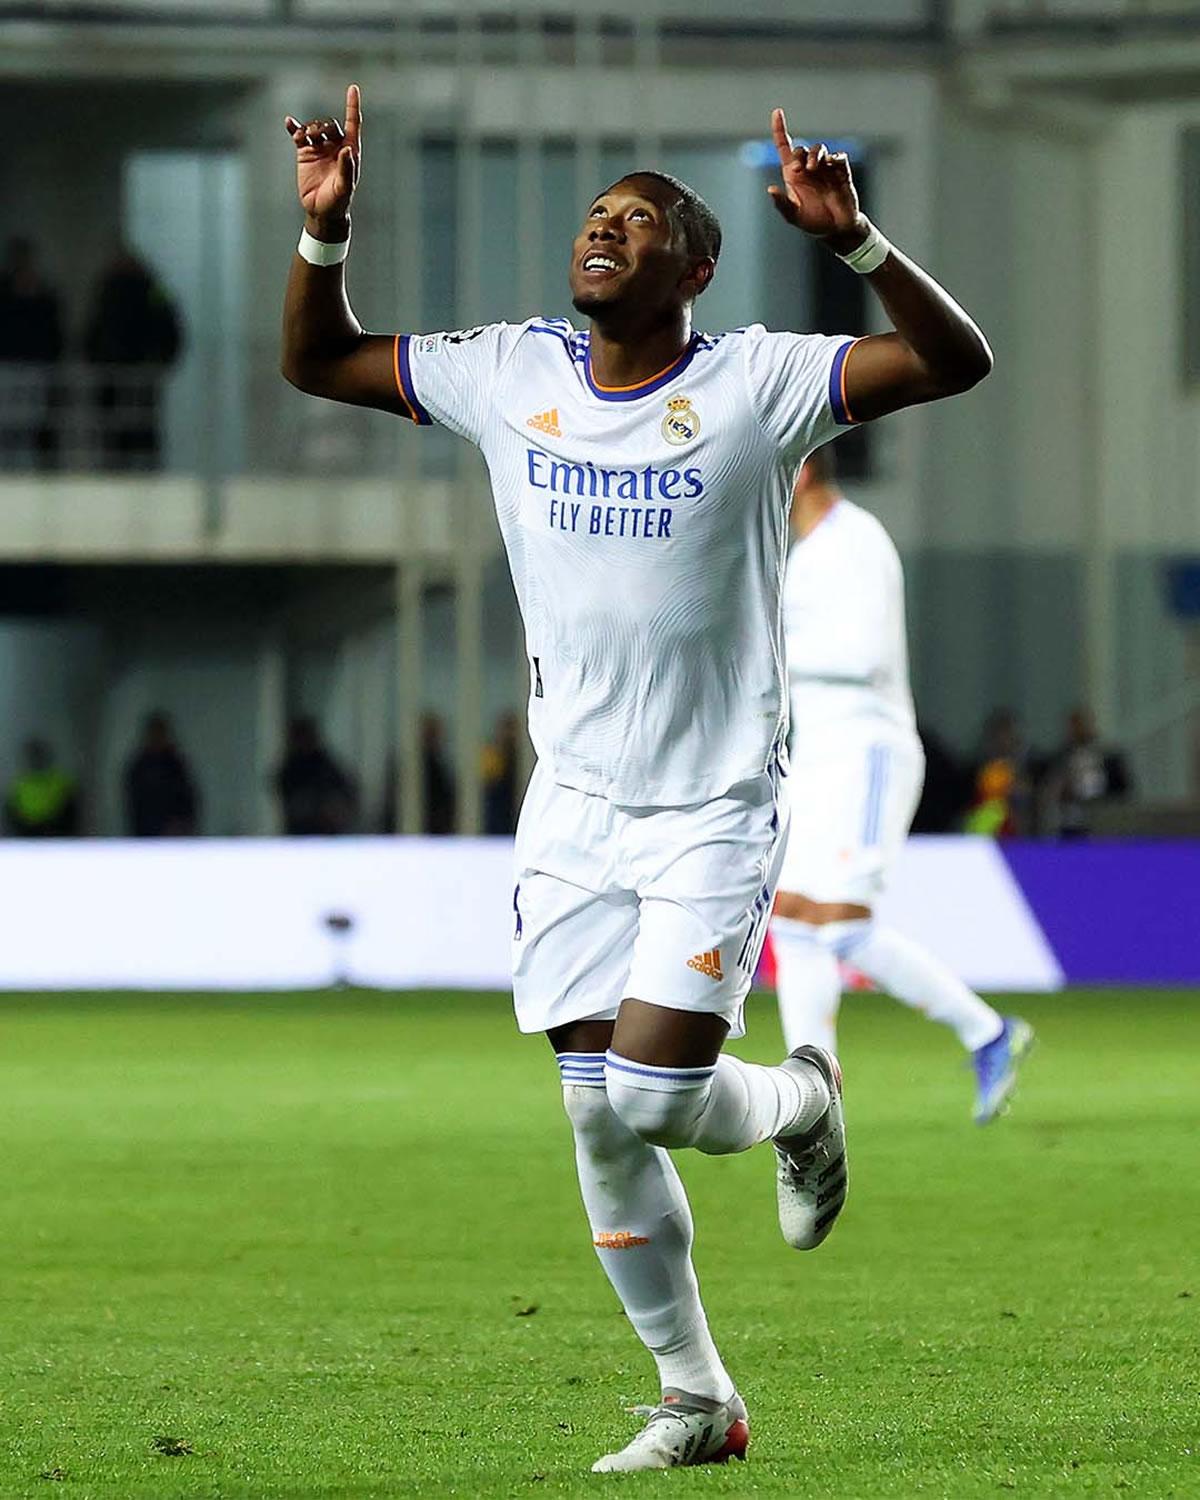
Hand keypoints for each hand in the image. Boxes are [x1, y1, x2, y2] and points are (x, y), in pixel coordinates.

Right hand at [285, 83, 361, 235]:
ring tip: (303, 137)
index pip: (353, 124)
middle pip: (330, 125)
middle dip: (322, 127)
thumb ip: (346, 169)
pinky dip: (294, 128)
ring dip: (309, 128)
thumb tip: (346, 151)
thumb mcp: (344, 187)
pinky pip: (298, 135)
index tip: (353, 88)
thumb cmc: (337, 201)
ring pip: (314, 128)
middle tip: (314, 137)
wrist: (320, 211)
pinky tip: (289, 123)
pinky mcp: (305, 153)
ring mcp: (320, 148)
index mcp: (350, 151)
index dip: (352, 106)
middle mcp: (335, 146)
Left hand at [766, 107, 866, 249]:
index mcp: (794, 175)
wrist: (836, 229)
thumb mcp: (794, 216)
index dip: (780, 129)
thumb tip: (770, 189)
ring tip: (813, 168)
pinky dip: (834, 157)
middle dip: (799, 155)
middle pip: (802, 148)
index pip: (785, 147)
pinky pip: (838, 157)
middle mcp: (808, 168)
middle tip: (799, 170)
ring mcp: (825, 169)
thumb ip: (782, 204)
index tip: (777, 112)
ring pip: (819, 149)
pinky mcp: (841, 172)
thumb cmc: (813, 222)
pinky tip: (831, 163)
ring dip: (814, 154)